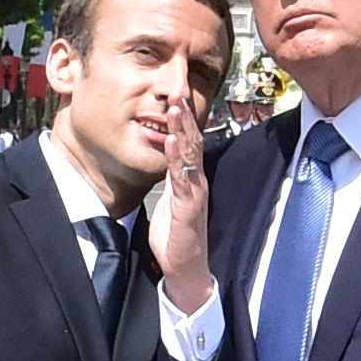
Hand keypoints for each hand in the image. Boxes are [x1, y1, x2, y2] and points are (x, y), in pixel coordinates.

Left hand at [148, 90, 212, 310]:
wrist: (185, 272)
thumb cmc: (176, 240)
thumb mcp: (169, 201)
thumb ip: (170, 178)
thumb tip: (164, 156)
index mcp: (190, 180)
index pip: (188, 142)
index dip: (182, 119)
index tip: (175, 94)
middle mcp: (196, 183)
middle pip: (191, 142)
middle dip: (184, 114)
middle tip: (177, 88)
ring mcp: (194, 195)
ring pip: (189, 156)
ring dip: (182, 129)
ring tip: (174, 106)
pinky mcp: (188, 210)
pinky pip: (183, 180)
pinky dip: (177, 159)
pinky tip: (171, 141)